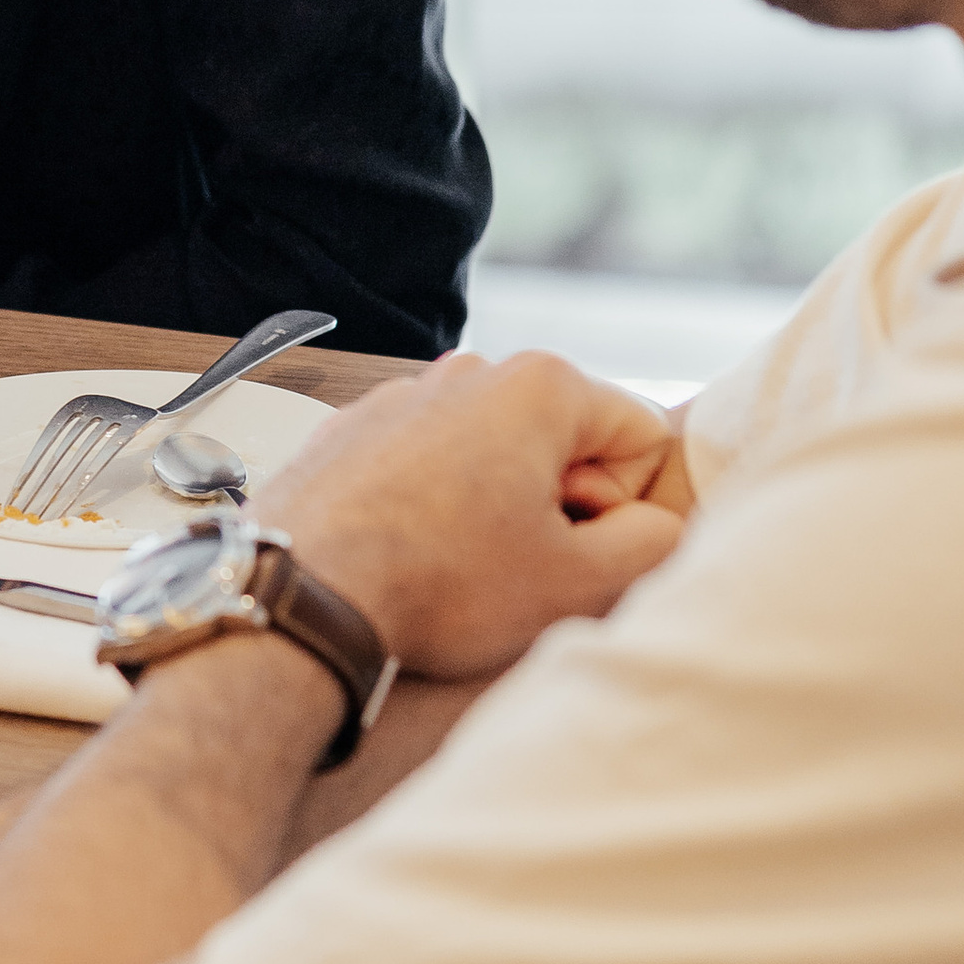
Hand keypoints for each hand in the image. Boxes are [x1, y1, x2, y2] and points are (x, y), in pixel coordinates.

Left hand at [258, 351, 687, 677]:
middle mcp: (471, 371)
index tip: (573, 543)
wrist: (303, 592)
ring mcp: (404, 394)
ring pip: (494, 452)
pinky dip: (435, 503)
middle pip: (566, 438)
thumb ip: (650, 545)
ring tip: (458, 562)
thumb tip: (660, 525)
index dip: (624, 506)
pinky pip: (429, 462)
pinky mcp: (353, 429)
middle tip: (518, 561)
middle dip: (560, 502)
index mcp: (540, 386)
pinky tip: (410, 551)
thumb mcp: (575, 582)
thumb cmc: (440, 585)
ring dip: (497, 505)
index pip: (642, 437)